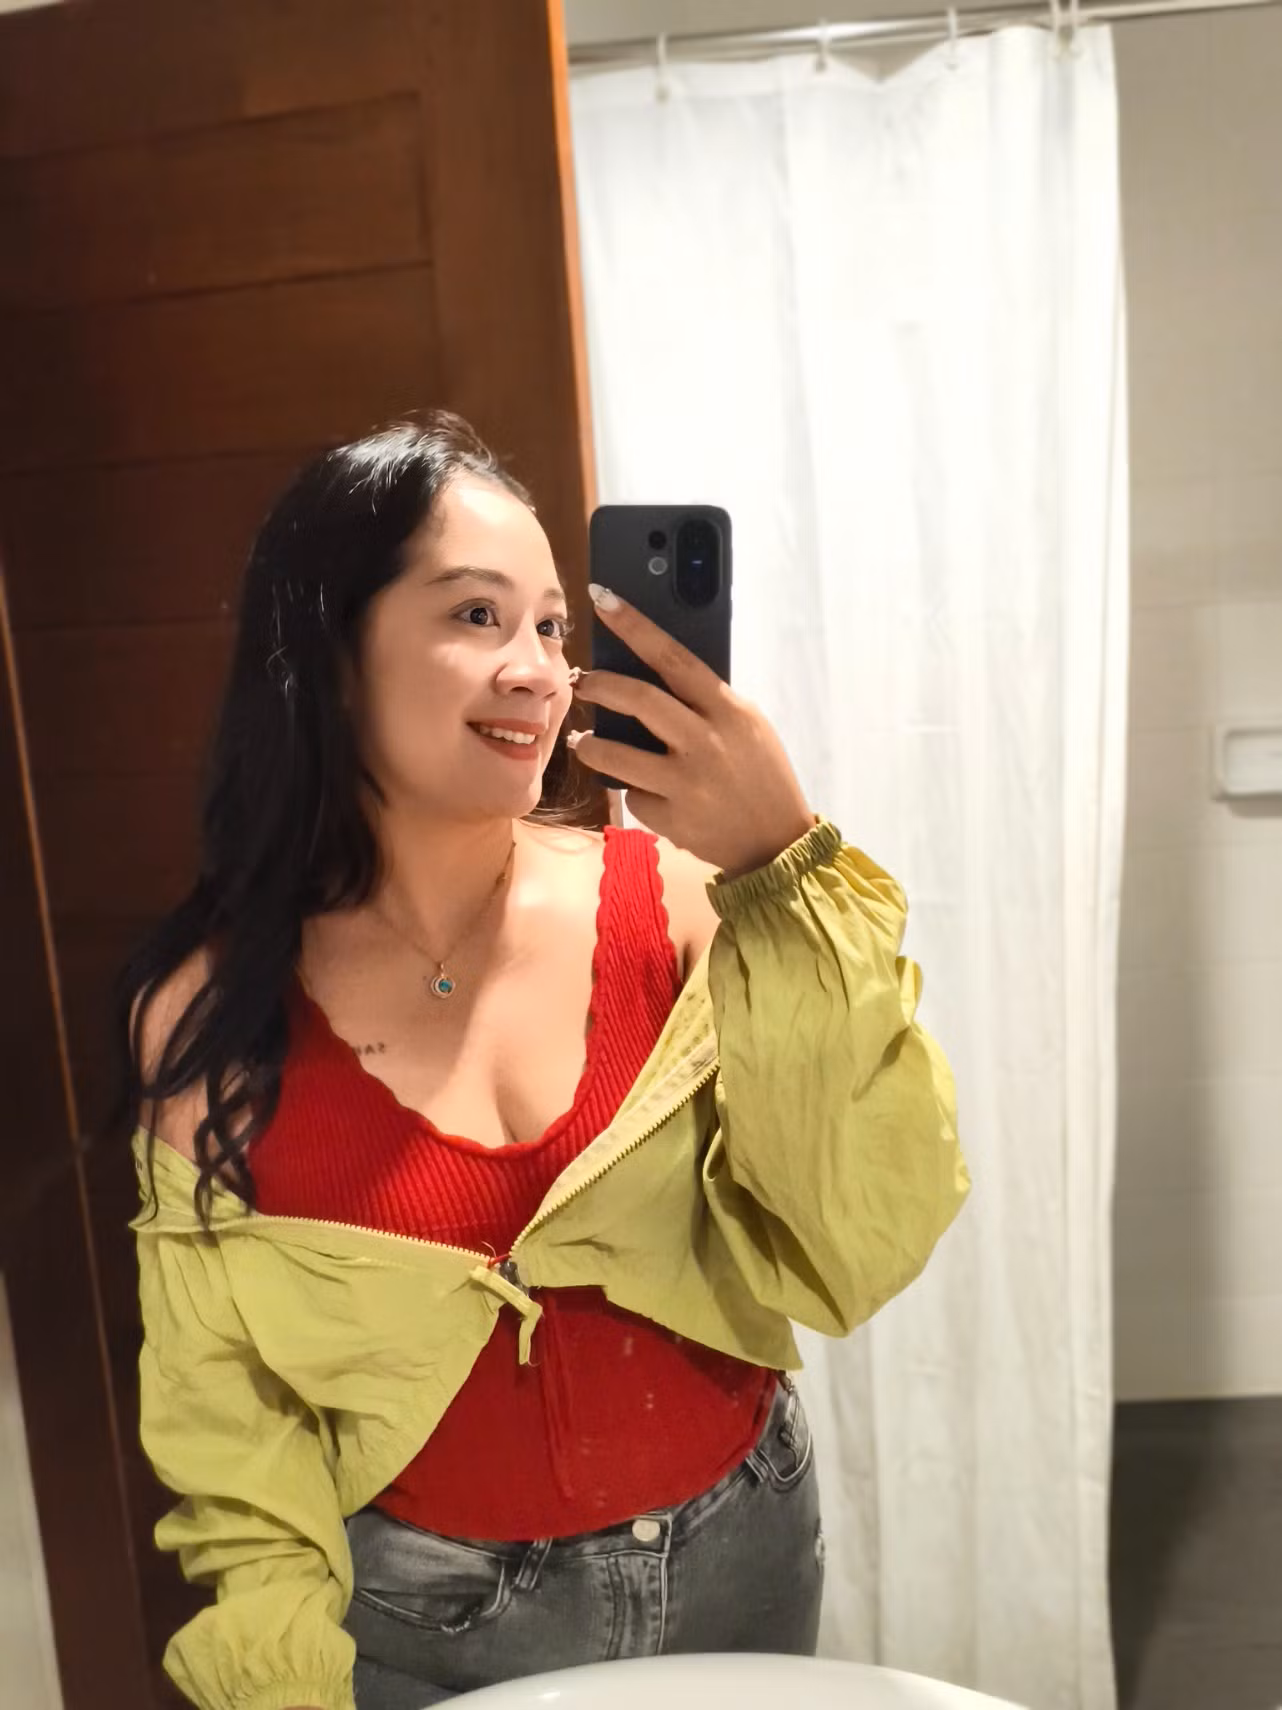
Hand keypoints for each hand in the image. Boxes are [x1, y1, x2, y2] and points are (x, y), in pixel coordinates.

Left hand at [569, 586, 814, 877]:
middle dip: (598, 685)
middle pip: (636, 699)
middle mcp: (705, 742)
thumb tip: (652, 672)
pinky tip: (645, 792)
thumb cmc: (759, 774)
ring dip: (590, 744)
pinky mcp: (671, 820)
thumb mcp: (747, 727)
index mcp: (728, 710)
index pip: (673, 657)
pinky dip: (633, 790)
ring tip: (587, 741)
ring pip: (613, 754)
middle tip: (582, 683)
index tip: (602, 599)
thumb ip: (706, 701)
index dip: (634, 625)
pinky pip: (633, 795)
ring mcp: (685, 784)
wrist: (776, 843)